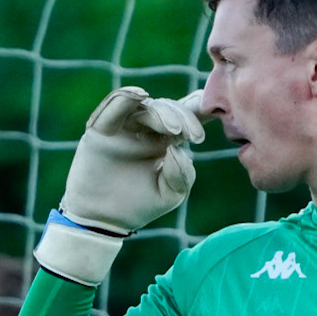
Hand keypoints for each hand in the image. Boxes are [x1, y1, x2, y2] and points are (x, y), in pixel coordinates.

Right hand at [33, 86, 206, 284]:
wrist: (103, 220)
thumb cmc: (140, 205)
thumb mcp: (171, 193)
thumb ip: (182, 173)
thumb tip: (176, 148)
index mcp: (168, 140)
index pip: (187, 116)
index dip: (201, 110)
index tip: (215, 114)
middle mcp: (147, 129)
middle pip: (168, 108)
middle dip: (183, 116)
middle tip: (191, 135)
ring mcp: (124, 126)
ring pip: (145, 105)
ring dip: (161, 112)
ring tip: (173, 128)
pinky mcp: (101, 128)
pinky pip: (113, 105)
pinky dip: (126, 96)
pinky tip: (139, 95)